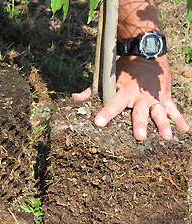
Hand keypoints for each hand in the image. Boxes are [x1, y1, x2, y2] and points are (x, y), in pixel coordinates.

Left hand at [72, 55, 189, 140]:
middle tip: (140, 137)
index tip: (99, 123)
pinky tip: (186, 130)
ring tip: (167, 137)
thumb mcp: (107, 78)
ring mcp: (155, 97)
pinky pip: (174, 109)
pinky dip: (181, 119)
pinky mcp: (166, 96)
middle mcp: (140, 96)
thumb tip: (75, 98)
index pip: (113, 104)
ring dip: (164, 124)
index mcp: (124, 91)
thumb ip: (92, 90)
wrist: (146, 53)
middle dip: (140, 124)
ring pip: (160, 112)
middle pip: (140, 112)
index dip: (106, 113)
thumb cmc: (123, 70)